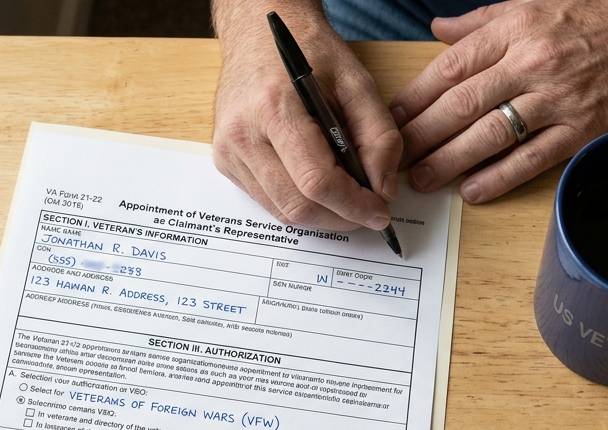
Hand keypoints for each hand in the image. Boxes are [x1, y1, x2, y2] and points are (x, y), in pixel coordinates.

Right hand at [212, 2, 402, 230]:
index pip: (316, 180)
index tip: (380, 212)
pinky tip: (319, 185)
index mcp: (274, 106)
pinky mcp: (225, 161)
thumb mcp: (358, 83)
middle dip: (341, 216)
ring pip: (282, 212)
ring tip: (348, 198)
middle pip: (298, 204)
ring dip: (322, 216)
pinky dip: (300, 203)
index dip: (353, 204)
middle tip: (369, 210)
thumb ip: (380, 137)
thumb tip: (383, 190)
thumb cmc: (308, 53)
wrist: (258, 34)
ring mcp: (228, 151)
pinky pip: (268, 202)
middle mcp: (242, 133)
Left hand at [390, 0, 607, 202]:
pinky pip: (531, 159)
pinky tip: (471, 192)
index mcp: (515, 29)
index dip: (414, 99)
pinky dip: (498, 178)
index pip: (451, 68)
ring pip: (490, 135)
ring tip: (422, 180)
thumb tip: (437, 33)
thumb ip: (481, 22)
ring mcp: (558, 99)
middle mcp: (533, 62)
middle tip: (393, 159)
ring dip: (449, 161)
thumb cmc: (599, 18)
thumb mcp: (534, 4)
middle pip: (462, 104)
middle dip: (421, 136)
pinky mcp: (582, 130)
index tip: (389, 121)